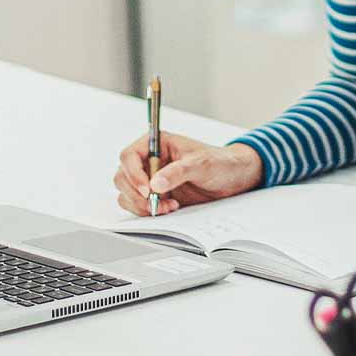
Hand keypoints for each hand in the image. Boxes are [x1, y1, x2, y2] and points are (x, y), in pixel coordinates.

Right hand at [113, 133, 262, 215]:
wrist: (233, 179)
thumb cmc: (219, 162)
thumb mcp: (201, 164)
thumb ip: (178, 172)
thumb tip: (155, 183)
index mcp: (157, 143)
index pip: (129, 156)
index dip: (133, 174)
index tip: (147, 190)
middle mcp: (149, 160)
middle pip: (123, 177)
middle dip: (137, 194)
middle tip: (156, 203)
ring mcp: (150, 179)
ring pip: (126, 194)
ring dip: (142, 205)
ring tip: (168, 206)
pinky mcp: (155, 195)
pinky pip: (137, 205)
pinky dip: (147, 211)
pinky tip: (169, 208)